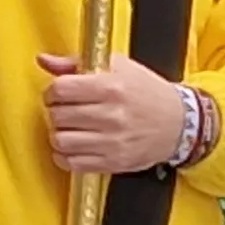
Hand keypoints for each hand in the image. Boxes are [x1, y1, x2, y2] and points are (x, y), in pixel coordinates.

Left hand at [38, 53, 186, 176]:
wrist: (180, 123)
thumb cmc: (147, 92)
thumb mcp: (118, 67)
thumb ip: (76, 63)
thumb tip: (44, 60)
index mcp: (111, 87)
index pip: (62, 89)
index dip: (52, 91)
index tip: (57, 93)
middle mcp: (112, 115)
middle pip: (58, 115)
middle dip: (55, 111)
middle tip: (62, 110)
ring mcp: (113, 142)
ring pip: (62, 141)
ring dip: (58, 134)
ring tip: (67, 128)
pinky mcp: (114, 162)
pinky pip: (74, 164)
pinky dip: (64, 157)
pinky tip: (72, 147)